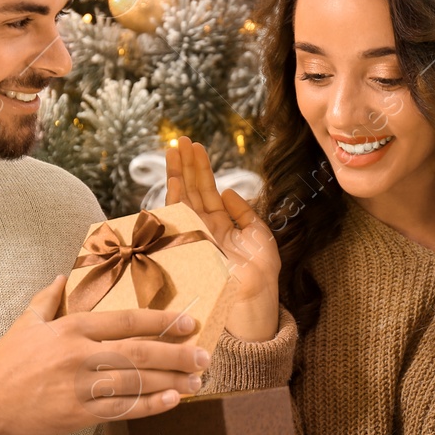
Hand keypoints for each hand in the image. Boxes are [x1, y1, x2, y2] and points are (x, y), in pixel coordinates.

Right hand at [0, 276, 209, 434]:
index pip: (126, 320)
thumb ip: (48, 298)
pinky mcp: (77, 414)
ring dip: (170, 382)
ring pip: (135, 382)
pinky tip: (170, 402)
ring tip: (195, 382)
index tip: (189, 322)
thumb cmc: (6, 361)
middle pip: (139, 352)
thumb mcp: (26, 322)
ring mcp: (79, 386)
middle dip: (176, 354)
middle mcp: (79, 354)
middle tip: (203, 357)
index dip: (162, 320)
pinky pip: (121, 409)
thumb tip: (64, 276)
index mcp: (71, 328)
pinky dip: (148, 406)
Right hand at [166, 136, 279, 340]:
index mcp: (220, 226)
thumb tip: (226, 190)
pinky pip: (178, 214)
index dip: (202, 169)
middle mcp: (203, 228)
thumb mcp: (257, 233)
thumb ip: (243, 211)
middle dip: (186, 163)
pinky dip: (175, 193)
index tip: (197, 147)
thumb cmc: (259, 271)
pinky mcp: (189, 242)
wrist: (254, 296)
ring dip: (178, 171)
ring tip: (175, 146)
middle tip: (180, 139)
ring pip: (182, 196)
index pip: (206, 192)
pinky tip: (174, 174)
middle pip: (191, 189)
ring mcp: (194, 234)